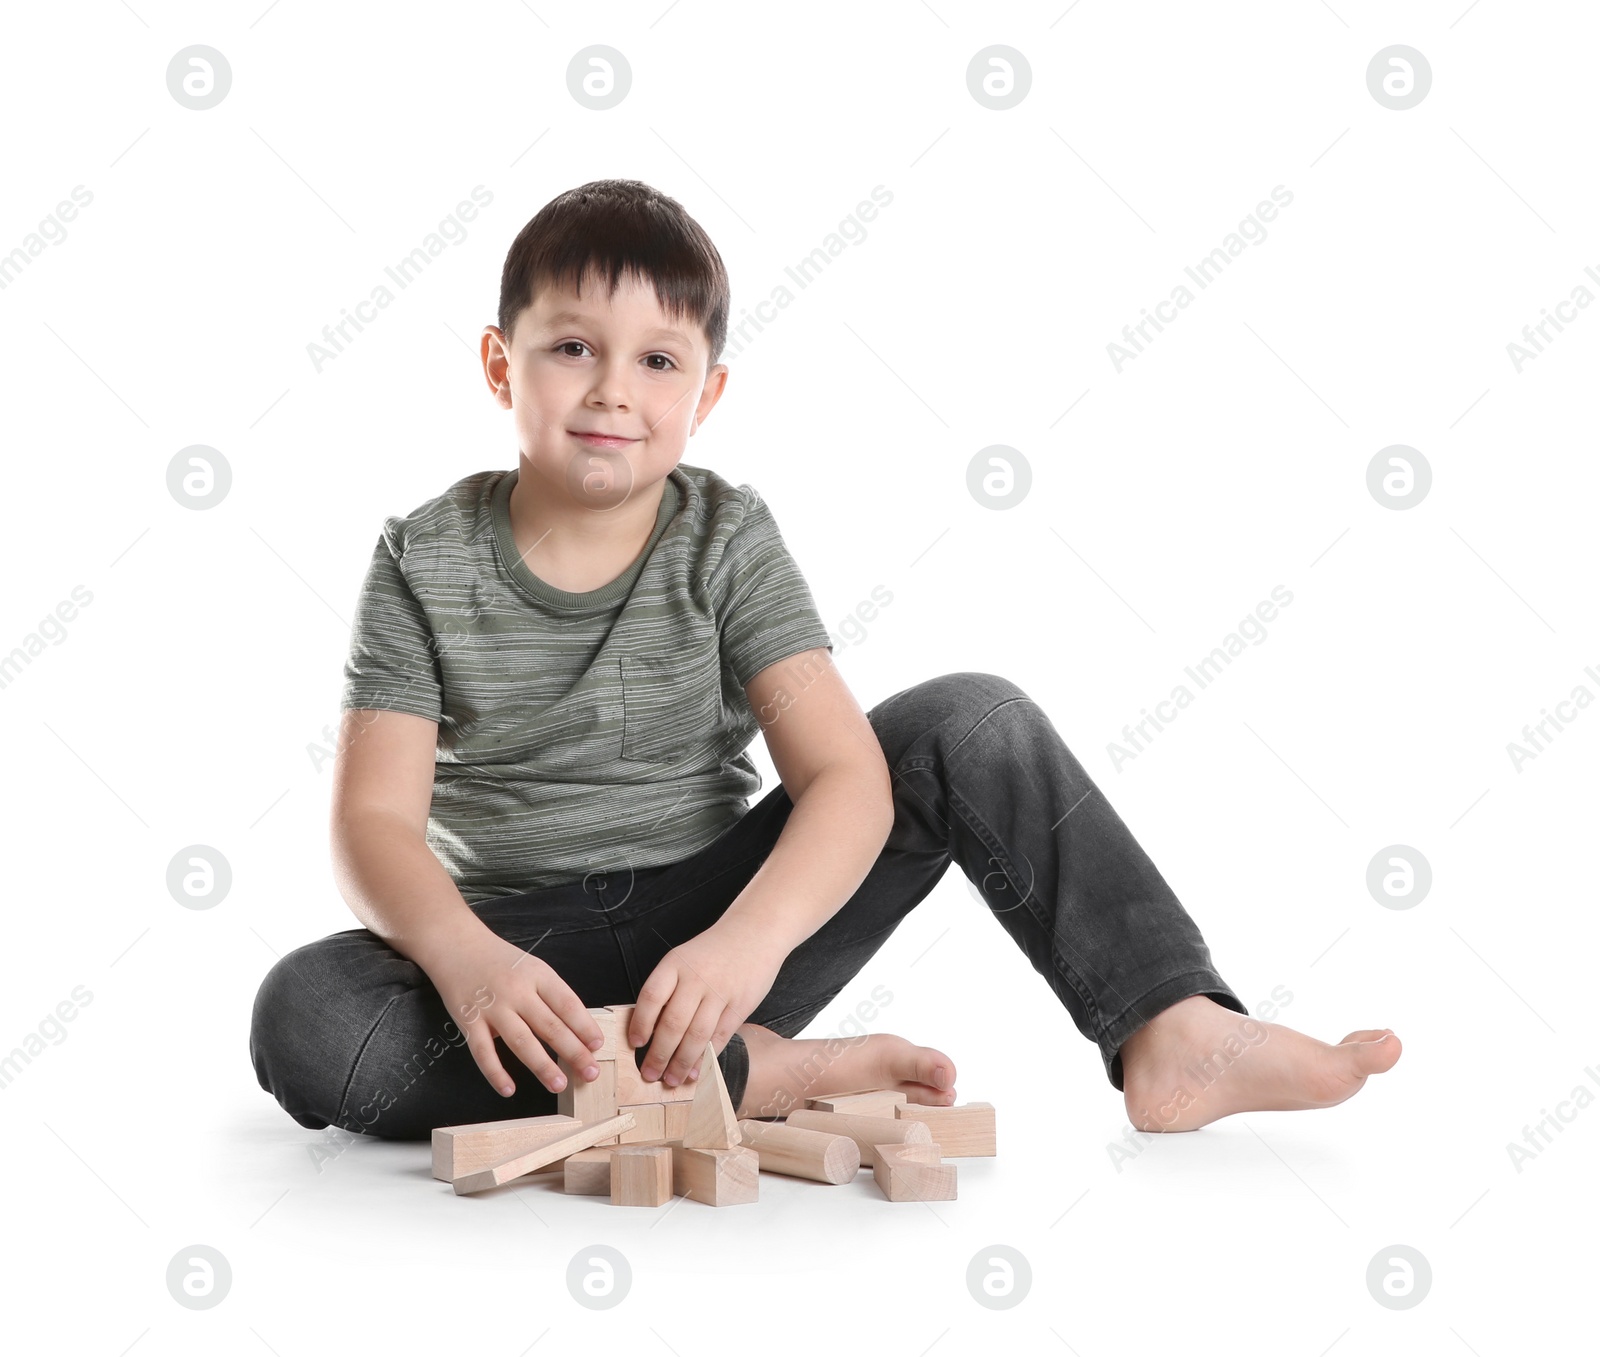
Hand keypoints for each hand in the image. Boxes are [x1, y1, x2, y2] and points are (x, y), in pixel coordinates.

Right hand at [422, 926, 606, 1097]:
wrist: (456, 945)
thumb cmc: (501, 961)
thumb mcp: (532, 967)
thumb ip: (551, 996)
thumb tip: (578, 1031)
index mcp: (538, 975)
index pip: (567, 1004)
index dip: (585, 1026)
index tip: (598, 1046)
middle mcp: (517, 991)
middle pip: (550, 1026)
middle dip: (573, 1052)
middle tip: (590, 1073)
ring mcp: (492, 1007)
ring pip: (521, 1042)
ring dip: (542, 1066)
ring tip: (559, 1085)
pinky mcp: (468, 1021)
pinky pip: (483, 1052)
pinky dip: (496, 1073)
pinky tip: (509, 1090)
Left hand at [628, 920, 786, 1086]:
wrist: (755, 931)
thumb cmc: (712, 951)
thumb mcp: (683, 958)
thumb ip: (668, 988)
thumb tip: (649, 1030)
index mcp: (675, 963)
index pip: (651, 997)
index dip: (640, 1023)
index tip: (635, 1044)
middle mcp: (696, 977)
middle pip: (673, 1023)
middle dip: (658, 1055)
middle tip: (649, 1075)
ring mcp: (720, 991)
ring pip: (696, 1035)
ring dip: (682, 1063)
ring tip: (672, 1080)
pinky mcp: (741, 1003)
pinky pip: (721, 1035)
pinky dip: (707, 1057)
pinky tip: (698, 1070)